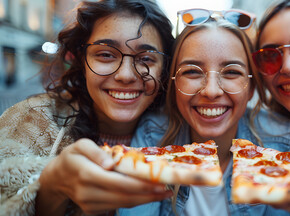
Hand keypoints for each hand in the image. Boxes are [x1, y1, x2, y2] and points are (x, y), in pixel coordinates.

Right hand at [36, 138, 171, 214]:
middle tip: (168, 190)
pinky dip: (134, 201)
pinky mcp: (92, 209)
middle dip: (148, 194)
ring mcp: (89, 203)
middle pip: (124, 196)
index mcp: (86, 173)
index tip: (160, 182)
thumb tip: (110, 162)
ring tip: (163, 193)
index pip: (118, 182)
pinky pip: (117, 206)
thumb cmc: (73, 157)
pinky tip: (147, 195)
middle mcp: (87, 192)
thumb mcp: (80, 145)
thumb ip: (95, 152)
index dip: (141, 185)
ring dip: (145, 200)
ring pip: (122, 204)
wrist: (56, 177)